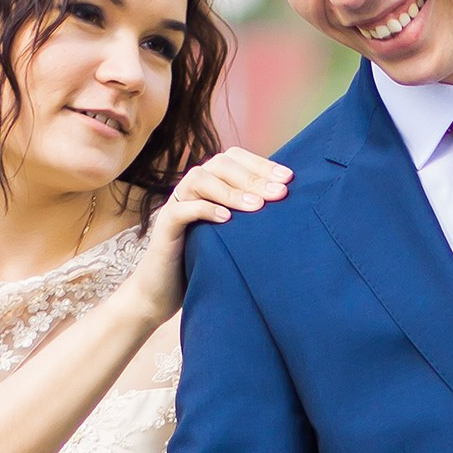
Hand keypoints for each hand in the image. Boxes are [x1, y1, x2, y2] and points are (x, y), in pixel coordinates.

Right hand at [129, 152, 291, 320]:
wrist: (162, 293)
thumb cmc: (204, 263)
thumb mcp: (232, 237)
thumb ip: (250, 218)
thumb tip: (290, 208)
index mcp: (210, 186)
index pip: (235, 159)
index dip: (262, 164)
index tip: (289, 179)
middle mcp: (192, 189)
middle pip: (220, 164)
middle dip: (253, 177)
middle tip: (280, 194)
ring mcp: (176, 205)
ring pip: (199, 179)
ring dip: (231, 191)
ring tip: (257, 207)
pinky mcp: (164, 227)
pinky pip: (181, 209)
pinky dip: (203, 209)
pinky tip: (226, 220)